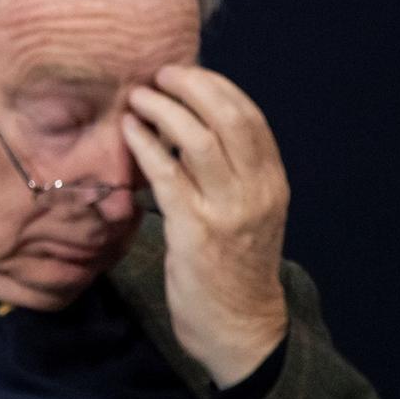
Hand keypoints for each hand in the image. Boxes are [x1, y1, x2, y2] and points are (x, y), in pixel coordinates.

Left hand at [121, 65, 289, 386]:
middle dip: (192, 87)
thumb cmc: (232, 264)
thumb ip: (227, 172)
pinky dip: (146, 145)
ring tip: (137, 96)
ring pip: (200, 140)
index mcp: (272, 182)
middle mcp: (256, 191)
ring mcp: (228, 211)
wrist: (240, 326)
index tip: (184, 72)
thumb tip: (184, 124)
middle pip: (229, 119)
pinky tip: (127, 130)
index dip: (216, 87)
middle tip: (158, 74)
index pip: (250, 117)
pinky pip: (168, 175)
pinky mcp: (195, 231)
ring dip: (164, 110)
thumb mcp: (245, 211)